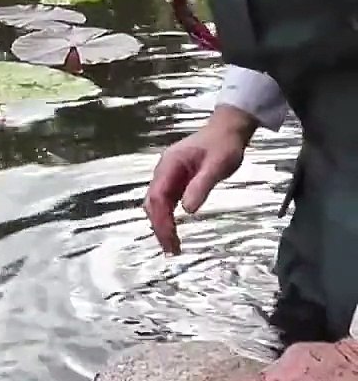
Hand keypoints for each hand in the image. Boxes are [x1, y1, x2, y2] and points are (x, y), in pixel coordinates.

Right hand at [144, 105, 257, 253]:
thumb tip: (188, 210)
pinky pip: (166, 202)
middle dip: (159, 227)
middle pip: (153, 203)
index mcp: (169, 166)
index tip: (170, 239)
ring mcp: (168, 176)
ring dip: (162, 225)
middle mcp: (163, 172)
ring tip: (172, 247)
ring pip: (157, 205)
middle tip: (171, 250)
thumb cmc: (224, 145)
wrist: (227, 130)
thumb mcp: (217, 165)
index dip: (161, 220)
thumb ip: (201, 186)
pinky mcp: (176, 181)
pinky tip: (174, 231)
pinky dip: (168, 218)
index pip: (158, 197)